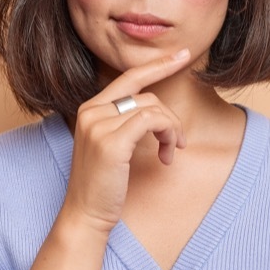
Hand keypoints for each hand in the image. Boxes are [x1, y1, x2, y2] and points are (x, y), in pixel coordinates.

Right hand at [60, 49, 192, 233]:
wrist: (86, 214)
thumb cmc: (104, 184)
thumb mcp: (112, 145)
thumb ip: (125, 122)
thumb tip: (157, 111)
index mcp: (90, 108)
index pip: (129, 76)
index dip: (158, 64)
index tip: (183, 55)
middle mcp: (91, 111)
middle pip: (147, 94)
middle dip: (170, 117)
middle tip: (179, 141)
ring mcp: (98, 125)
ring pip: (153, 108)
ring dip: (172, 131)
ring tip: (171, 152)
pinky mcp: (111, 141)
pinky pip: (152, 121)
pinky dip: (168, 134)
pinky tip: (166, 155)